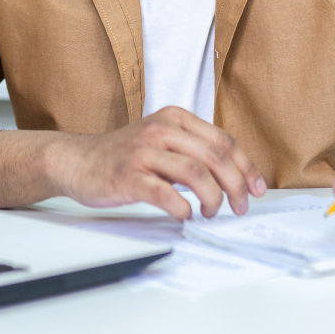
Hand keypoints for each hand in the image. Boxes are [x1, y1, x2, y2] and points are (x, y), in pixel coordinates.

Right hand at [48, 106, 266, 219]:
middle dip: (236, 186)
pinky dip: (183, 209)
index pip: (224, 141)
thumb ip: (192, 150)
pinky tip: (186, 216)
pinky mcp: (128, 175)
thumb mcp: (161, 140)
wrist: (77, 160)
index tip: (257, 189)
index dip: (246, 167)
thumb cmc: (124, 155)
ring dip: (213, 199)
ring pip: (196, 174)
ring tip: (211, 213)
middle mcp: (161, 129)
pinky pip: (165, 194)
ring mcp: (143, 152)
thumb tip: (234, 177)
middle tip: (240, 207)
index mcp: (174, 118)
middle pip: (215, 157)